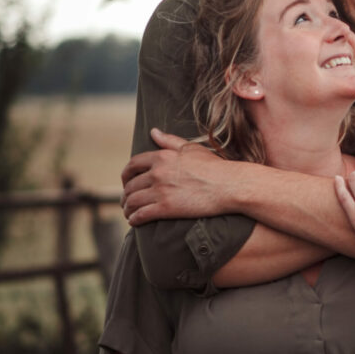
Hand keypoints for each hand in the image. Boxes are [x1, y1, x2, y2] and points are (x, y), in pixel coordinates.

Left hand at [121, 128, 235, 224]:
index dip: (126, 175)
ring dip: (127, 208)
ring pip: (132, 201)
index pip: (133, 165)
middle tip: (127, 201)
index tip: (127, 182)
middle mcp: (157, 173)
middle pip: (130, 185)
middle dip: (126, 194)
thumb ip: (170, 141)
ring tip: (129, 213)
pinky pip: (141, 214)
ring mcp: (161, 191)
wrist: (229, 186)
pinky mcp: (166, 208)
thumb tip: (153, 131)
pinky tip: (134, 222)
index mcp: (162, 157)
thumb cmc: (215, 167)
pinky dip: (134, 219)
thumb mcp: (192, 148)